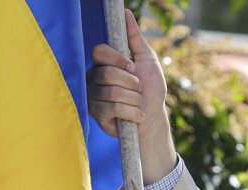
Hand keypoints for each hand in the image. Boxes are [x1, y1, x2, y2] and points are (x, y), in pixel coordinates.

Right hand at [87, 9, 176, 183]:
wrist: (153, 118)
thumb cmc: (150, 89)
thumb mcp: (147, 60)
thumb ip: (135, 37)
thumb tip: (125, 12)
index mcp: (104, 63)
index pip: (99, 52)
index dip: (117, 59)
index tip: (133, 67)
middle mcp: (95, 78)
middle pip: (107, 73)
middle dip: (131, 83)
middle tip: (139, 89)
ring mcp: (94, 97)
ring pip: (112, 93)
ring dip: (134, 99)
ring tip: (138, 103)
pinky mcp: (97, 115)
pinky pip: (113, 109)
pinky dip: (132, 112)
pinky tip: (136, 116)